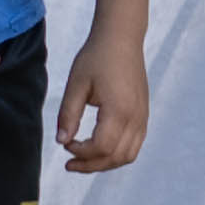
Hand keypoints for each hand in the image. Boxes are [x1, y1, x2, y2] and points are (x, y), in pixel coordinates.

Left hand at [55, 27, 148, 173]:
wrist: (121, 39)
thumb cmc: (96, 58)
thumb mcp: (76, 84)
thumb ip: (68, 115)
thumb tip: (61, 141)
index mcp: (119, 110)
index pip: (102, 147)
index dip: (81, 153)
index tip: (65, 144)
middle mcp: (136, 117)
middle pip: (116, 157)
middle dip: (91, 165)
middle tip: (68, 163)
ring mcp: (143, 117)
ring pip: (128, 155)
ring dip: (105, 163)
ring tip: (82, 159)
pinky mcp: (143, 115)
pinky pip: (134, 145)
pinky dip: (115, 153)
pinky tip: (96, 148)